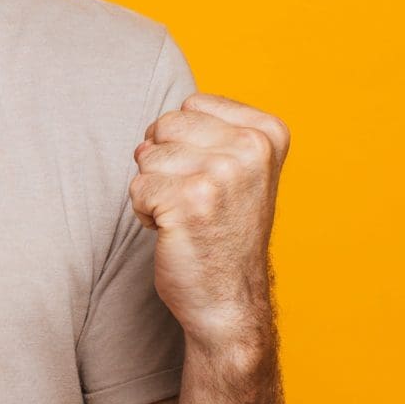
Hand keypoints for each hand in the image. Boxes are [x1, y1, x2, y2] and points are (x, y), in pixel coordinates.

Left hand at [130, 92, 288, 349]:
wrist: (230, 299)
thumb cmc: (226, 232)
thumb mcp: (240, 168)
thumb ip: (212, 131)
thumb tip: (154, 125)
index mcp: (268, 132)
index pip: (191, 104)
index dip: (186, 142)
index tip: (211, 178)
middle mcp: (251, 148)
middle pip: (165, 125)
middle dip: (164, 162)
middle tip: (193, 200)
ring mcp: (222, 173)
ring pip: (147, 156)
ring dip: (153, 189)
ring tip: (184, 216)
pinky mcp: (190, 201)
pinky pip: (137, 188)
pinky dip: (144, 212)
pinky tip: (173, 231)